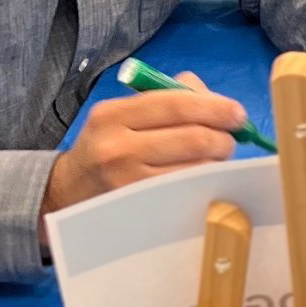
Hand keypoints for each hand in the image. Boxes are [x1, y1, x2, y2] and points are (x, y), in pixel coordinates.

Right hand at [41, 70, 243, 220]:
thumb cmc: (109, 145)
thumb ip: (171, 97)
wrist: (66, 192)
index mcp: (114, 114)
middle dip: (223, 138)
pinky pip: (185, 192)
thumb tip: (219, 102)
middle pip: (193, 137)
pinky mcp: (138, 209)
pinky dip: (203, 182)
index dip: (216, 108)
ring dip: (216, 162)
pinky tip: (203, 177)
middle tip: (230, 140)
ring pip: (195, 168)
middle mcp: (116, 147)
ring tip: (215, 159)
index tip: (239, 113)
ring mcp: (127, 183)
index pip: (177, 104)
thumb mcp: (125, 113)